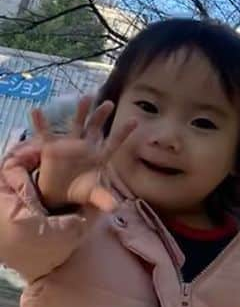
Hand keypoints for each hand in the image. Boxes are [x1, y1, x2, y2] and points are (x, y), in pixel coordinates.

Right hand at [21, 97, 133, 213]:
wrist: (60, 192)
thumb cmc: (80, 188)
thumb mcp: (93, 194)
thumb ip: (104, 199)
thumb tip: (116, 209)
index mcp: (99, 155)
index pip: (114, 142)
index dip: (124, 132)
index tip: (136, 120)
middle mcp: (86, 146)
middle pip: (95, 128)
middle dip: (101, 116)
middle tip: (109, 103)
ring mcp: (69, 144)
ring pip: (76, 124)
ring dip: (80, 111)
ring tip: (86, 97)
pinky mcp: (51, 147)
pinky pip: (45, 133)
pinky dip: (40, 122)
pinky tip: (37, 110)